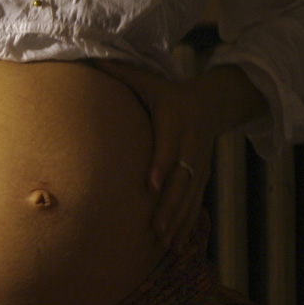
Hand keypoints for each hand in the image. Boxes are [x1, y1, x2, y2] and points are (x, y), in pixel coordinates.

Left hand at [93, 60, 218, 250]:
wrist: (212, 102)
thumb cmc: (169, 93)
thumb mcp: (148, 81)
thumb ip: (121, 73)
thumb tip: (92, 59)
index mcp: (175, 122)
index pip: (168, 146)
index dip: (161, 165)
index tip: (151, 185)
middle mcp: (190, 145)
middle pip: (181, 179)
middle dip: (169, 204)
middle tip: (155, 227)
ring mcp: (198, 164)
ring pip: (189, 196)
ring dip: (177, 221)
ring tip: (163, 243)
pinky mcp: (202, 176)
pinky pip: (195, 203)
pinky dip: (185, 224)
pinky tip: (173, 245)